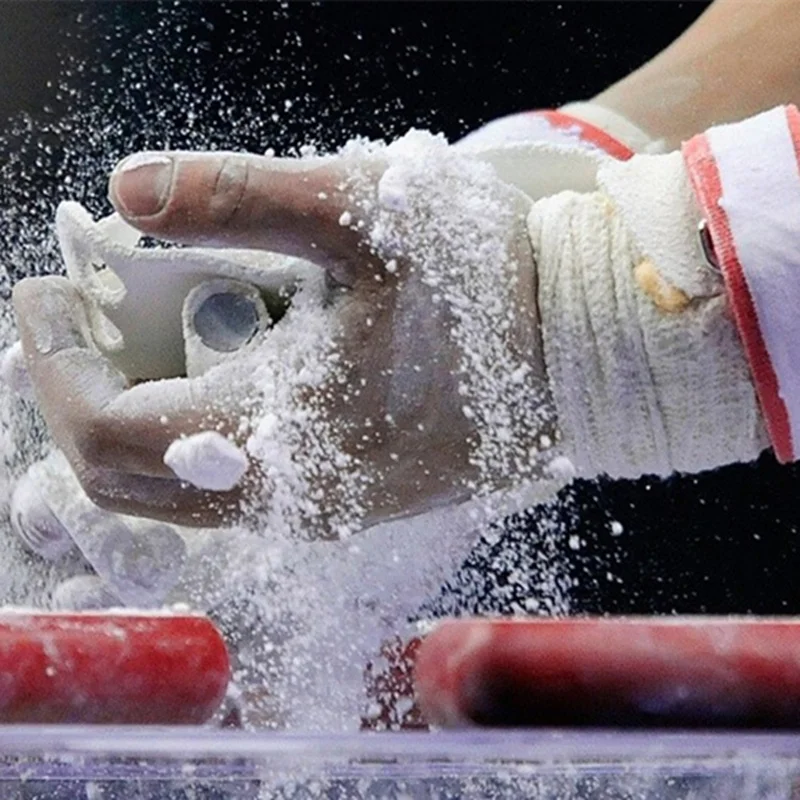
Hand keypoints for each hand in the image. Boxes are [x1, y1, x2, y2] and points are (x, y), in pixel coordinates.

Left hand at [14, 136, 556, 534]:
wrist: (577, 350)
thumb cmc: (483, 280)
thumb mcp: (360, 211)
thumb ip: (238, 196)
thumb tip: (128, 189)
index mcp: (284, 432)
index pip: (109, 435)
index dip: (50, 371)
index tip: (34, 302)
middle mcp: (294, 493)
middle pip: (131, 478)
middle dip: (76, 398)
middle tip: (67, 320)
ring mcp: (324, 505)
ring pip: (181, 488)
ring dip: (132, 415)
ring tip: (128, 335)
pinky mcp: (351, 497)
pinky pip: (237, 484)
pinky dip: (191, 431)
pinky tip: (207, 364)